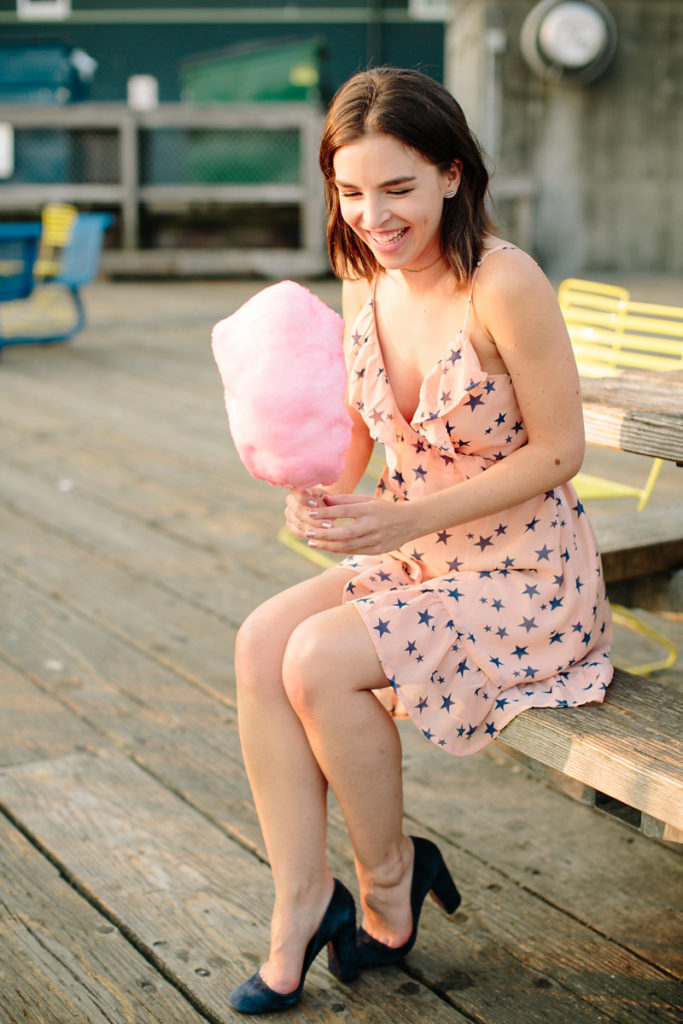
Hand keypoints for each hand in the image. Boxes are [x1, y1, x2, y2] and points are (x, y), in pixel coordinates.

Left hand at [288, 492, 418, 555]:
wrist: (410, 522)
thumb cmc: (383, 508)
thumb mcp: (367, 500)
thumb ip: (345, 501)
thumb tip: (323, 500)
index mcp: (369, 509)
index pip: (344, 511)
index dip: (326, 513)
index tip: (310, 513)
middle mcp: (372, 526)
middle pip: (344, 533)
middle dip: (323, 534)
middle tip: (306, 534)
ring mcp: (375, 540)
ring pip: (348, 546)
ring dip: (327, 546)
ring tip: (312, 543)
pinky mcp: (377, 550)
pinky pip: (354, 552)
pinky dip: (339, 550)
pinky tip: (326, 547)